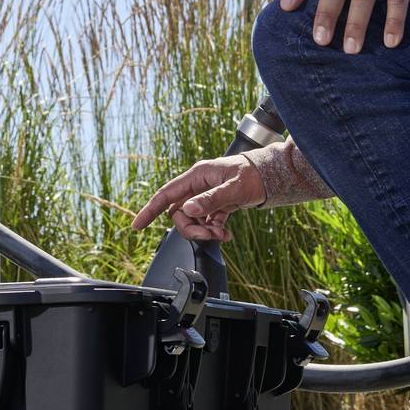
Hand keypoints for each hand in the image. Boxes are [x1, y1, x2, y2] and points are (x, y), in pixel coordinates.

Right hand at [132, 156, 265, 242]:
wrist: (271, 176)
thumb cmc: (254, 175)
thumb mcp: (234, 188)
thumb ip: (211, 199)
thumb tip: (188, 209)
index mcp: (198, 175)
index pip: (167, 194)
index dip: (150, 210)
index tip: (137, 225)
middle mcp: (198, 185)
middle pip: (180, 213)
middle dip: (191, 228)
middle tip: (209, 235)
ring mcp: (206, 196)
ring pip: (193, 220)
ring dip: (204, 232)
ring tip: (222, 234)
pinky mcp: (216, 205)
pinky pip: (206, 222)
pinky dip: (213, 231)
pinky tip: (226, 234)